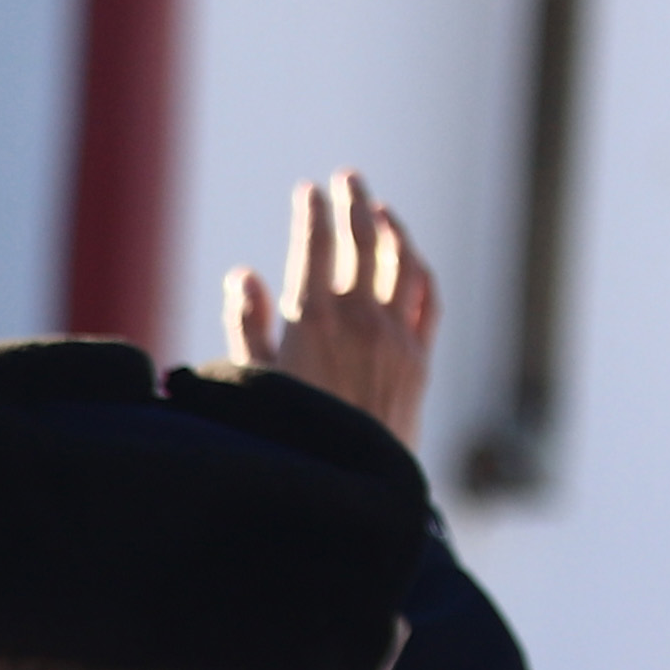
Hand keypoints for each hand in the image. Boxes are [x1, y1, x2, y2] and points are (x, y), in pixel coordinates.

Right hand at [226, 171, 438, 448]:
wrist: (346, 490)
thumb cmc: (289, 439)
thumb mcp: (251, 383)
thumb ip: (246, 325)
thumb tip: (243, 275)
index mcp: (312, 319)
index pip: (315, 244)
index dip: (312, 212)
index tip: (308, 192)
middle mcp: (359, 319)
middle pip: (363, 240)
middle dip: (353, 202)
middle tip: (347, 179)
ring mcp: (396, 337)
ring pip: (401, 261)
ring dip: (392, 227)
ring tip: (381, 209)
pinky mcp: (420, 360)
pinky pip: (427, 298)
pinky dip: (419, 269)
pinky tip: (411, 258)